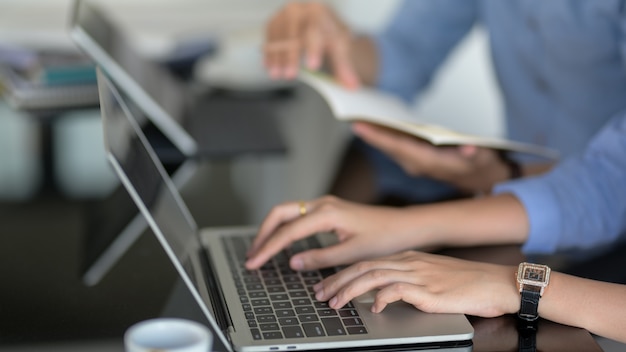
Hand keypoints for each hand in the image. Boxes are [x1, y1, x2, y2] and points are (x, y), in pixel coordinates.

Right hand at [245, 196, 413, 270]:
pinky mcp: (328, 210)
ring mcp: (325, 205)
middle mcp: (323, 204)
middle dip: (263, 234)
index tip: (255, 263)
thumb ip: (320, 258)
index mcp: (327, 213)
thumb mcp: (352, 253)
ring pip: (287, 212)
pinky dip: (284, 228)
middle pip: (280, 213)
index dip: (268, 248)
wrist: (405, 226)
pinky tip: (281, 242)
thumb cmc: (385, 238)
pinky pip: (298, 215)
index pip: (288, 231)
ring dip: (272, 230)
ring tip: (261, 250)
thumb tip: (292, 262)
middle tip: (252, 255)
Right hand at [264, 2, 359, 87]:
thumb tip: (352, 85)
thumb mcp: (340, 48)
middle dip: (291, 55)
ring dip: (276, 57)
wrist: (320, 23)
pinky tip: (268, 67)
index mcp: (319, 12)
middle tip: (290, 75)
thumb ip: (345, 67)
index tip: (312, 66)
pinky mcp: (274, 21)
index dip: (314, 49)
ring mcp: (284, 14)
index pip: (316, 30)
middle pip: (293, 31)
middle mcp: (300, 9)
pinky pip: (268, 37)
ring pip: (278, 35)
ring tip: (276, 75)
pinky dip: (268, 53)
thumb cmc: (330, 35)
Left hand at [313, 251, 518, 317]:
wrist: (496, 283)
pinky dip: (381, 297)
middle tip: (319, 294)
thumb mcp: (430, 279)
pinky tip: (374, 307)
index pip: (367, 262)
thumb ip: (407, 283)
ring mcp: (419, 274)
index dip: (343, 274)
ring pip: (373, 276)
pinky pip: (398, 289)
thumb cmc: (467, 284)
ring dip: (350, 290)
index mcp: (408, 258)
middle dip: (337, 281)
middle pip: (363, 267)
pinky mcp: (429, 289)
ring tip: (335, 303)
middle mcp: (409, 262)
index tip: (326, 286)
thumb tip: (382, 295)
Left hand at [352, 122, 510, 193]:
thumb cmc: (480, 166)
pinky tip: (375, 123)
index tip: (359, 127)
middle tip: (350, 115)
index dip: (378, 137)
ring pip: (389, 146)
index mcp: (428, 163)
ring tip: (358, 115)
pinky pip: (394, 146)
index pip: (397, 147)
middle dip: (369, 132)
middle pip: (387, 146)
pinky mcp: (414, 159)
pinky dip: (384, 135)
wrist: (481, 180)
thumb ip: (474, 154)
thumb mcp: (483, 158)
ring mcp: (414, 163)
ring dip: (374, 133)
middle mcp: (416, 164)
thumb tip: (469, 148)